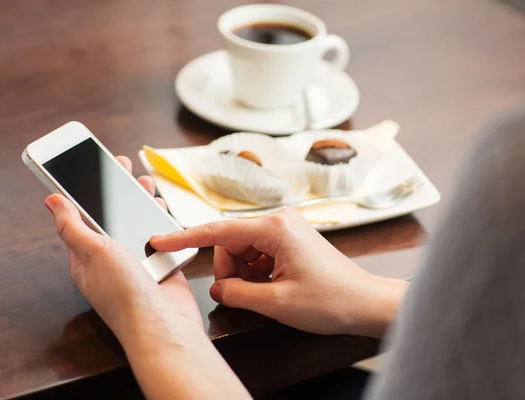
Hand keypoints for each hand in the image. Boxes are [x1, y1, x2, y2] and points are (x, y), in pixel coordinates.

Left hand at [45, 156, 201, 344]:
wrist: (163, 325)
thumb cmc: (125, 295)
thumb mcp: (93, 252)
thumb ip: (72, 225)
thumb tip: (51, 200)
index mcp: (86, 257)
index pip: (81, 216)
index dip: (85, 190)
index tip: (90, 166)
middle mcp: (110, 259)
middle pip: (111, 216)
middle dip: (116, 190)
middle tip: (121, 164)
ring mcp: (136, 262)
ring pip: (136, 223)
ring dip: (139, 201)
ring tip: (143, 181)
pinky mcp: (159, 265)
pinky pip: (159, 236)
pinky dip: (160, 220)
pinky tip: (161, 207)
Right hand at [151, 208, 407, 337]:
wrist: (365, 303)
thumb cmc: (332, 299)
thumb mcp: (276, 302)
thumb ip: (237, 292)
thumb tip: (218, 289)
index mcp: (274, 228)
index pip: (217, 231)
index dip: (184, 238)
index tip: (159, 241)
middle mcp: (278, 220)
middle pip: (229, 243)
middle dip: (229, 271)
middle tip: (246, 294)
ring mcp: (284, 228)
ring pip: (241, 250)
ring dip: (244, 274)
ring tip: (267, 291)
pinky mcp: (288, 239)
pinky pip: (256, 254)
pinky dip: (255, 272)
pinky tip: (273, 286)